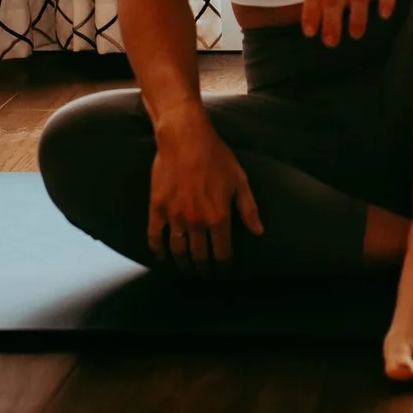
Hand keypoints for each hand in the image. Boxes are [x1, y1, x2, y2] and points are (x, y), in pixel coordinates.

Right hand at [147, 109, 262, 269]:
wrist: (185, 138)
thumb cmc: (216, 156)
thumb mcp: (239, 180)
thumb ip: (248, 209)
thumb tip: (258, 232)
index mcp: (218, 217)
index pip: (222, 253)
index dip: (223, 266)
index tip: (223, 271)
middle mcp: (196, 221)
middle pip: (199, 256)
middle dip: (203, 269)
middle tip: (204, 274)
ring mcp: (174, 216)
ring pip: (178, 250)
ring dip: (183, 263)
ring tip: (187, 269)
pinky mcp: (157, 208)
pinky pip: (154, 236)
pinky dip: (157, 250)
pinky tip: (161, 256)